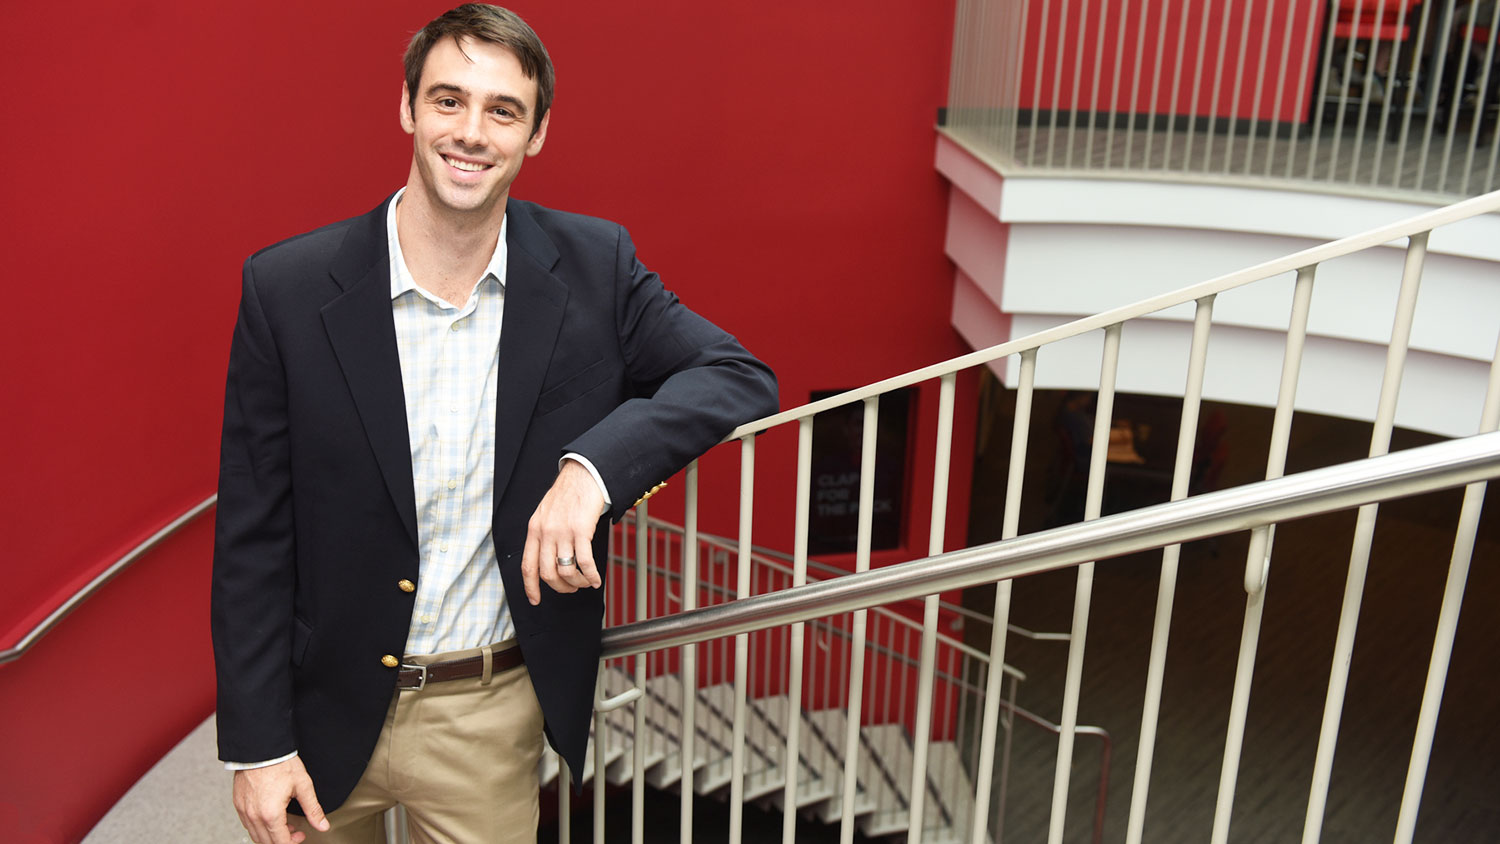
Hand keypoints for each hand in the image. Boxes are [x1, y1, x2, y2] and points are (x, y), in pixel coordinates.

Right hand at [232, 756, 328, 843]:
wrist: (261, 748)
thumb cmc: (280, 764)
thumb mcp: (303, 786)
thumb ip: (313, 809)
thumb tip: (322, 825)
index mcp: (271, 814)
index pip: (281, 842)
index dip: (293, 842)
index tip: (300, 835)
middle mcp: (254, 815)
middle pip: (266, 842)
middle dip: (282, 840)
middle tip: (294, 831)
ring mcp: (244, 810)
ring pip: (255, 835)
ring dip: (270, 835)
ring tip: (283, 824)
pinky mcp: (238, 804)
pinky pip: (247, 824)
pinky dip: (258, 826)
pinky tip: (269, 817)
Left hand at [522, 460, 604, 604]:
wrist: (584, 474)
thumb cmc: (568, 494)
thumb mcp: (546, 514)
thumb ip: (543, 535)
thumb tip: (549, 559)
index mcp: (534, 530)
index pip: (528, 566)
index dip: (530, 587)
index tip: (535, 600)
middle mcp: (545, 533)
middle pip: (548, 574)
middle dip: (561, 588)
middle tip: (571, 589)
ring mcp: (563, 532)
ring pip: (566, 571)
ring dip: (577, 582)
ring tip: (585, 582)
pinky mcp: (581, 530)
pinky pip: (585, 562)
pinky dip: (591, 575)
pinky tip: (596, 579)